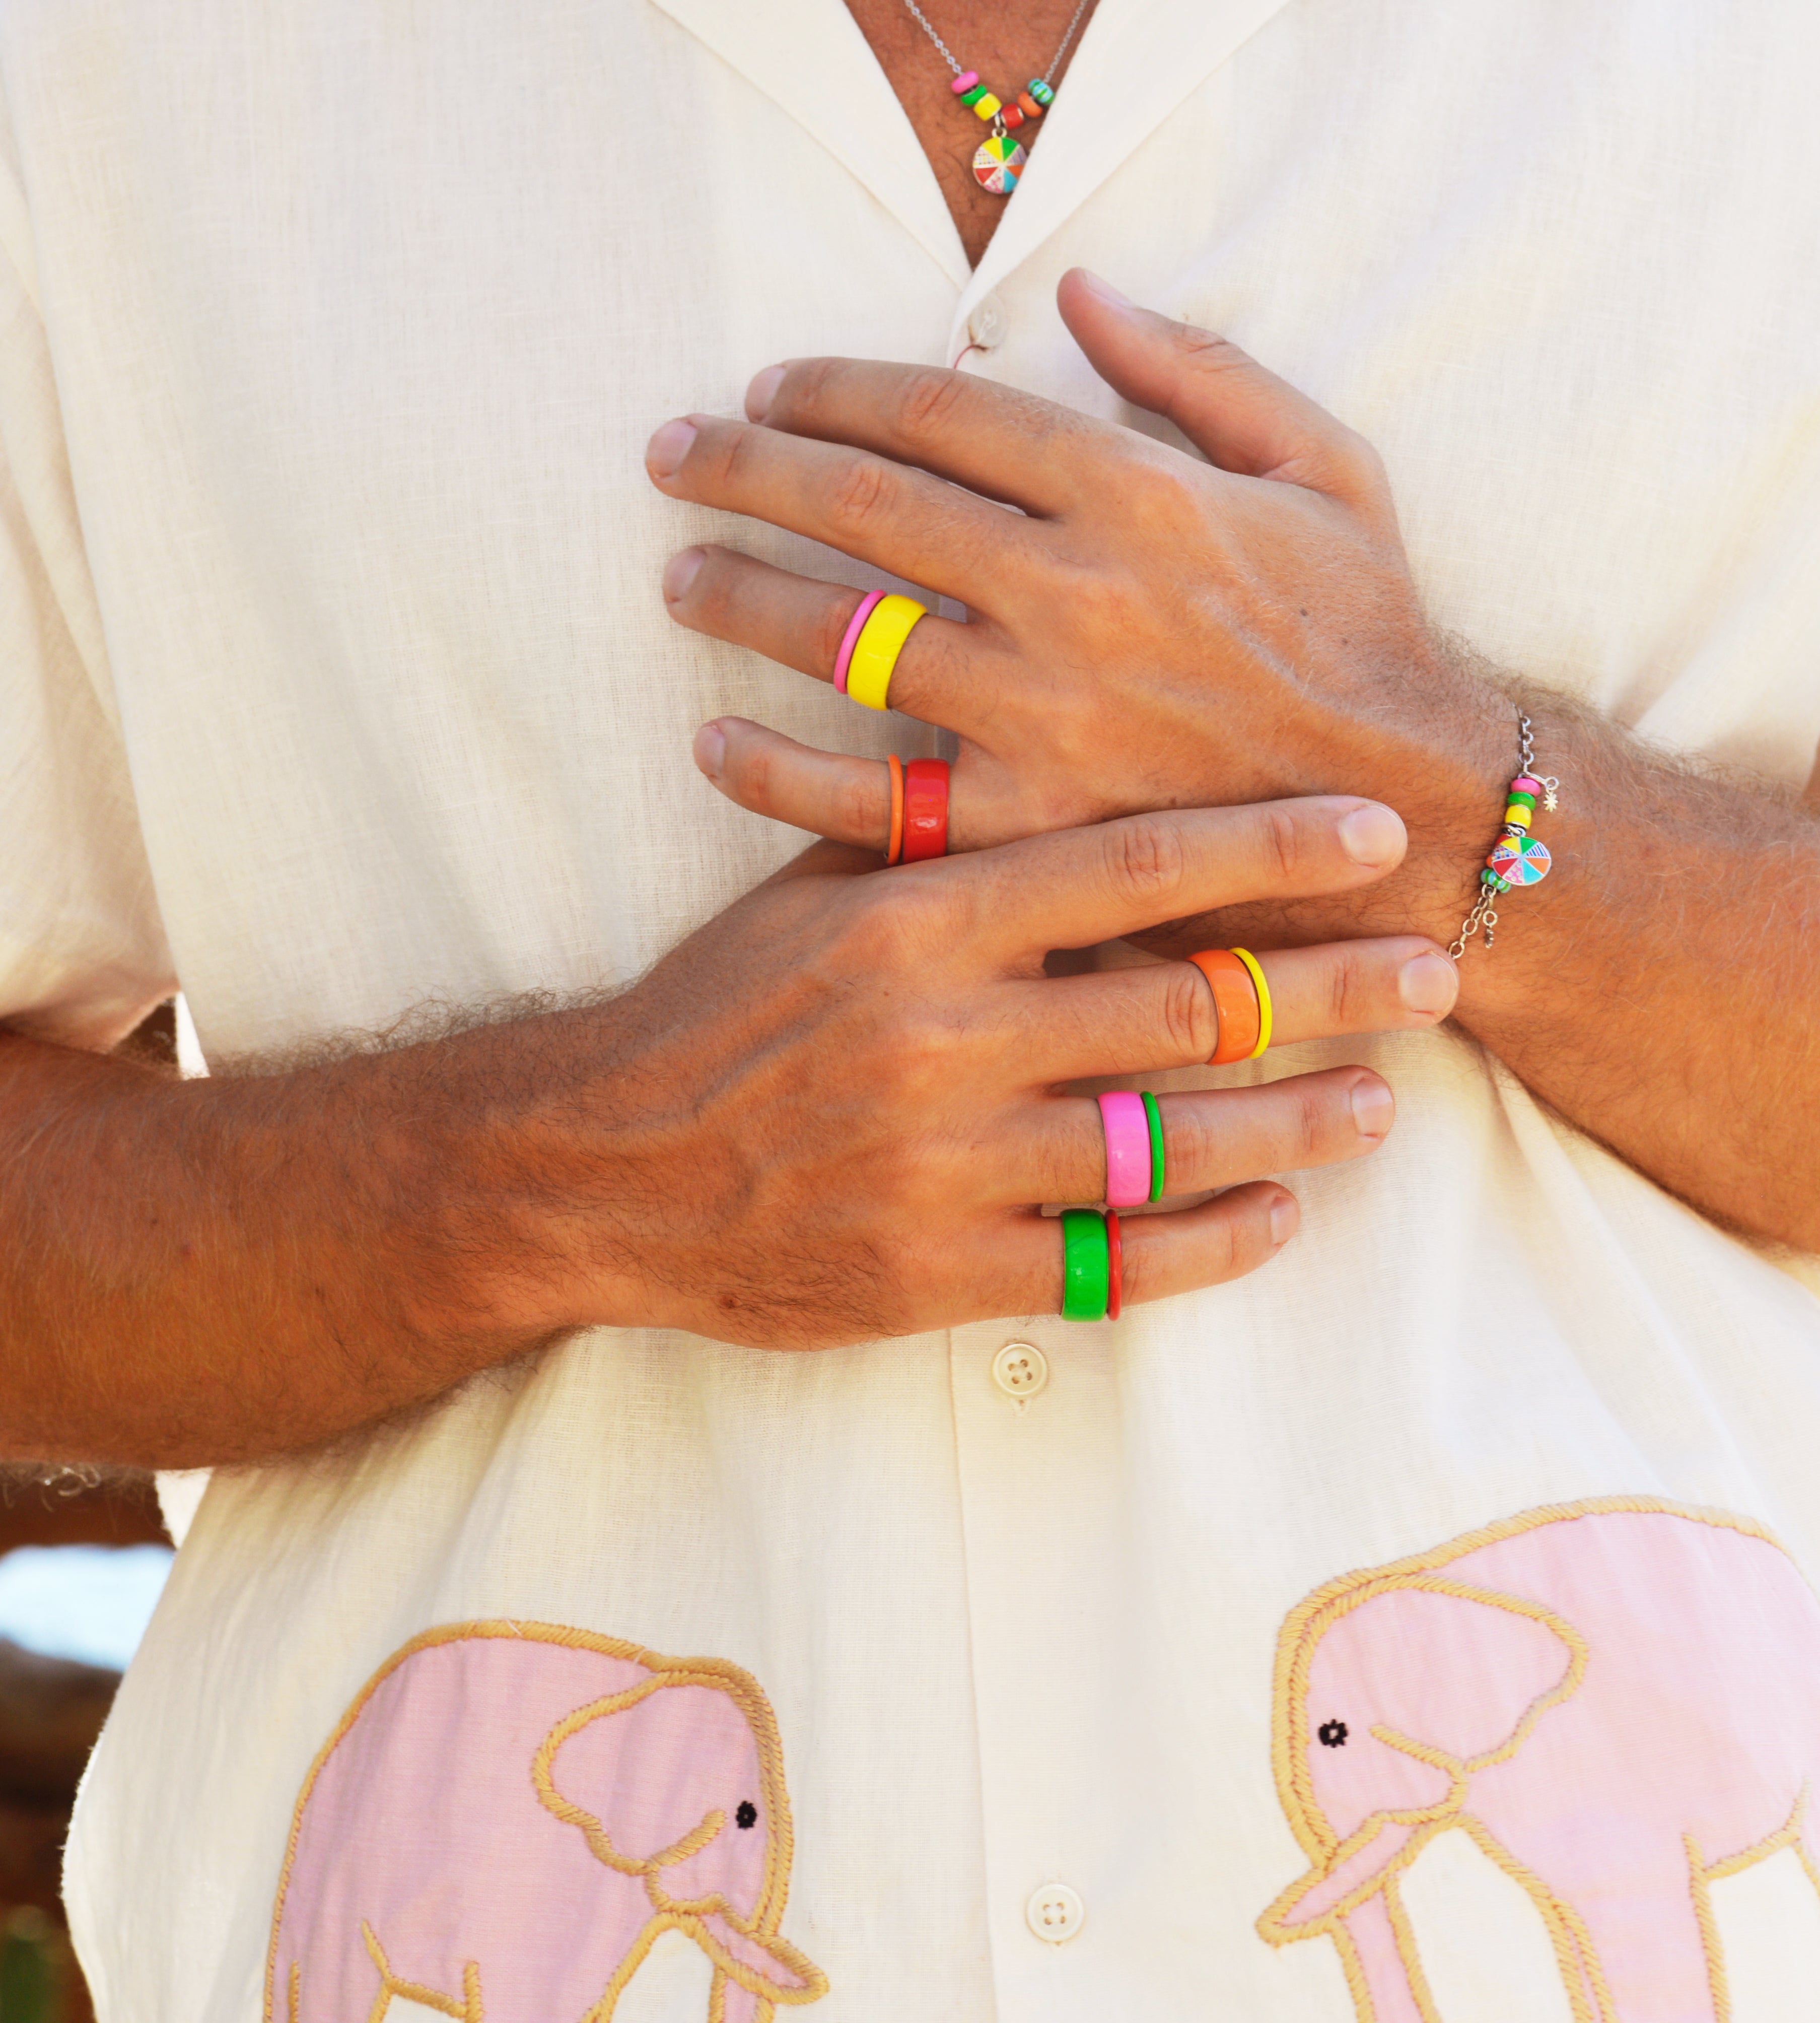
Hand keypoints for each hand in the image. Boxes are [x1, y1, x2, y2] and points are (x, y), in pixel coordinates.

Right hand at [522, 799, 1457, 1347]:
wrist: (592, 1165)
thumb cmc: (708, 1013)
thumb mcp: (803, 900)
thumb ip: (918, 836)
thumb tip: (1014, 741)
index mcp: (916, 923)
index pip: (1129, 867)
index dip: (1265, 844)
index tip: (1369, 828)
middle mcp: (945, 1038)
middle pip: (1182, 1006)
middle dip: (1326, 985)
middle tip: (1435, 970)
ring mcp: (944, 1166)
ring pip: (1167, 1142)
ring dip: (1294, 1121)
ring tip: (1384, 1104)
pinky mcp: (933, 1275)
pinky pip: (1109, 1265)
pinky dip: (1209, 1242)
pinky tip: (1279, 1218)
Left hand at [646, 270, 1510, 953]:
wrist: (1413, 807)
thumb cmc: (1368, 633)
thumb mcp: (1325, 466)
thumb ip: (1199, 370)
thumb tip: (1080, 295)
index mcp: (1135, 490)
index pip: (939, 410)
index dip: (835, 387)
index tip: (771, 388)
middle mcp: (1071, 591)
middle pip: (862, 505)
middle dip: (746, 468)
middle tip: (674, 456)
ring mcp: (1042, 713)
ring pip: (845, 638)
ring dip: (742, 599)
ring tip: (680, 579)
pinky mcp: (1030, 827)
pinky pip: (872, 801)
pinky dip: (780, 773)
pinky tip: (717, 744)